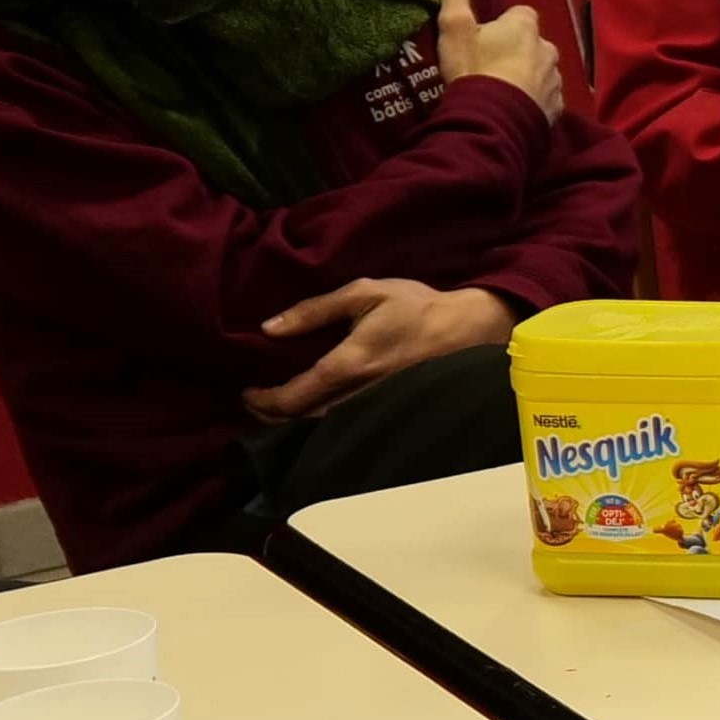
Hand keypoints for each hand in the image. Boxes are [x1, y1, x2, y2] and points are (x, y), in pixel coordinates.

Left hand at [245, 276, 512, 422]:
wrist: (473, 328)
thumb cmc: (418, 306)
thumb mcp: (365, 292)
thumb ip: (314, 310)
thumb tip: (269, 328)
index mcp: (349, 364)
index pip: (292, 396)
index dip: (262, 400)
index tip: (246, 391)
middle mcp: (359, 394)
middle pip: (302, 419)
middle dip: (271, 415)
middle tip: (254, 402)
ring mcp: (376, 407)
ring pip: (323, 427)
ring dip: (294, 421)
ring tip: (277, 408)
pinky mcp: (389, 410)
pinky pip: (345, 424)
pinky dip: (320, 421)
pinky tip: (313, 410)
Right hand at [431, 0, 567, 121]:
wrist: (492, 123)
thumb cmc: (473, 70)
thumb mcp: (455, 26)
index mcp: (526, 26)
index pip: (519, 15)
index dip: (502, 26)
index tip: (483, 39)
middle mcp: (548, 49)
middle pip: (531, 44)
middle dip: (515, 52)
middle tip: (487, 68)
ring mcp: (555, 80)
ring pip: (540, 71)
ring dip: (525, 77)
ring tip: (498, 92)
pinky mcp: (556, 109)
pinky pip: (545, 99)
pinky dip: (532, 102)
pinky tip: (512, 110)